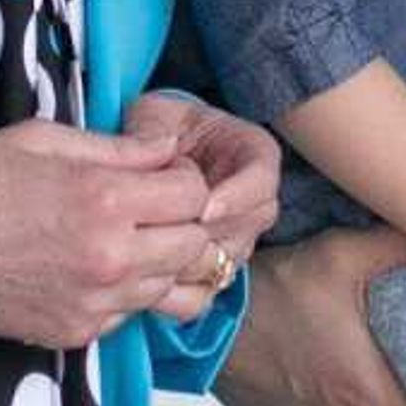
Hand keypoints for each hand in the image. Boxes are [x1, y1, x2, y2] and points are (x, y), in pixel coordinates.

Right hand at [0, 119, 212, 348]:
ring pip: (172, 284)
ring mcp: (96, 302)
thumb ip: (120, 148)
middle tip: (155, 206)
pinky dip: (130, 292)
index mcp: (107, 199)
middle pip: (196, 245)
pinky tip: (100, 268)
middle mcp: (111, 257)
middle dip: (185, 221)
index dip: (184, 179)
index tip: (164, 174)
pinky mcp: (78, 332)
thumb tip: (169, 149)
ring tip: (129, 238)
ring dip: (162, 260)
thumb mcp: (48, 140)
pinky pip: (133, 313)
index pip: (195, 195)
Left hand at [123, 88, 280, 271]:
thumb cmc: (159, 129)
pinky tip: (150, 274)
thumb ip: (151, 129)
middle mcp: (255, 199)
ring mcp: (238, 237)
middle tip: (171, 232)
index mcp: (254, 153)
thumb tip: (144, 150)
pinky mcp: (214, 268)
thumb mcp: (154, 116)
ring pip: (228, 259)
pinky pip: (206, 290)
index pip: (262, 180)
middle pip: (251, 224)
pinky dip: (180, 287)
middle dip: (210, 230)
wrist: (151, 158)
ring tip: (154, 250)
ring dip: (192, 258)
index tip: (204, 207)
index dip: (236, 196)